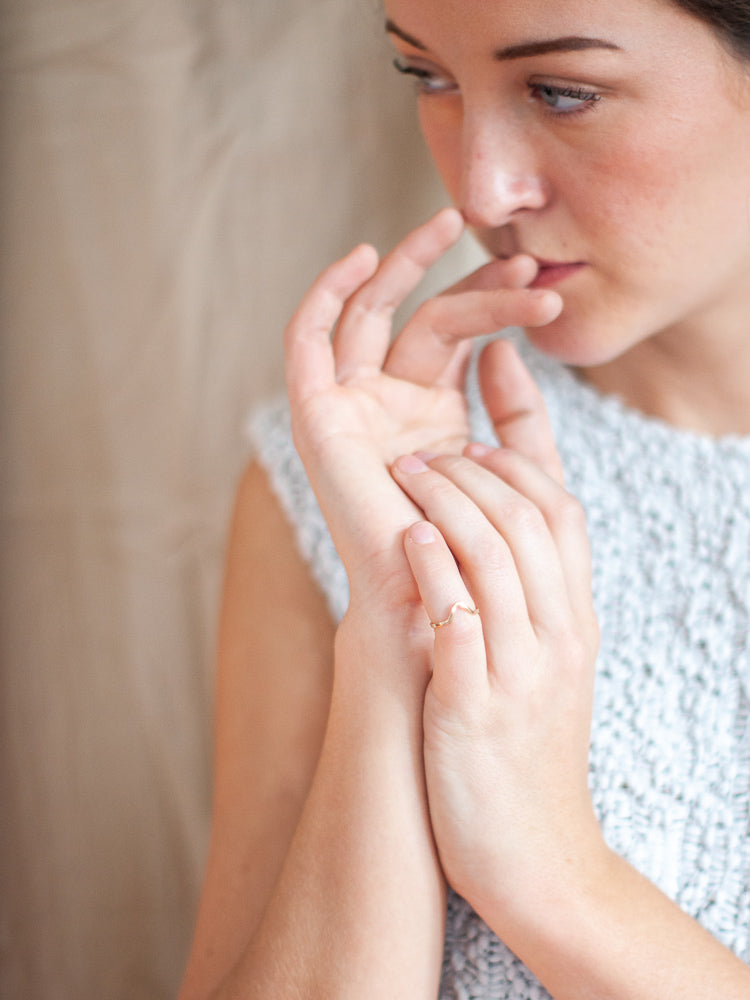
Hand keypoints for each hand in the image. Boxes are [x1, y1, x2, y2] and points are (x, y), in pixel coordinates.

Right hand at [284, 208, 561, 605]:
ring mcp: (351, 408)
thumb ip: (520, 412)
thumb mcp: (516, 464)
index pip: (456, 334)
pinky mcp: (316, 417)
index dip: (494, 301)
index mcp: (429, 413)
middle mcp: (387, 403)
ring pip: (372, 316)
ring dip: (407, 267)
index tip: (541, 286)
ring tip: (449, 227)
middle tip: (519, 256)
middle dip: (468, 281)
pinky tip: (362, 258)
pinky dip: (324, 296)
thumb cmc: (480, 541)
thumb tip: (507, 349)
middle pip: (420, 316)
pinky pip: (306, 343)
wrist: (438, 593)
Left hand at [391, 433, 601, 921]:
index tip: (490, 404)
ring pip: (498, 557)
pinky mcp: (477, 709)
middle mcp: (558, 634)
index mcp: (573, 618)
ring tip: (409, 471)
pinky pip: (461, 623)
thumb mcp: (541, 664)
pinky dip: (436, 572)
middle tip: (429, 443)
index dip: (524, 448)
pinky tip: (408, 538)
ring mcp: (522, 670)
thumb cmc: (525, 751)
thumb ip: (519, 597)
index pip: (561, 508)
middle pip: (530, 519)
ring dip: (452, 503)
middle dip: (477, 468)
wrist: (538, 857)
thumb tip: (480, 535)